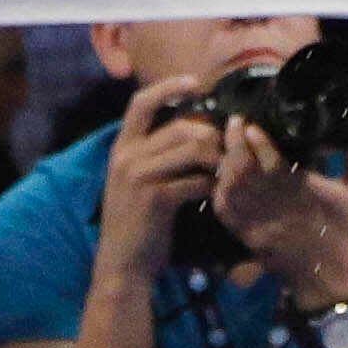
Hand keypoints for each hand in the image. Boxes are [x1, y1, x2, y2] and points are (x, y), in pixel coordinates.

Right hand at [93, 78, 224, 285]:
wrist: (123, 264)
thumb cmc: (136, 222)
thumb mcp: (135, 180)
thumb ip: (154, 153)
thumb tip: (192, 127)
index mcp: (122, 148)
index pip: (141, 103)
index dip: (169, 87)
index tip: (195, 83)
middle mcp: (126, 156)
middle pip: (181, 127)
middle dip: (212, 136)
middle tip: (226, 151)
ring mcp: (138, 177)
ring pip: (192, 148)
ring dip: (217, 160)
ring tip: (225, 172)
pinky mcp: (154, 198)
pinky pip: (195, 180)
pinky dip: (211, 185)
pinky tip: (215, 194)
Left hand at [215, 117, 347, 308]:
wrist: (328, 279)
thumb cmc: (344, 233)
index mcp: (302, 193)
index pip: (272, 163)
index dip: (258, 142)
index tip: (251, 124)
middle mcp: (276, 207)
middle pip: (244, 172)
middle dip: (235, 144)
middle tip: (234, 123)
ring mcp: (258, 224)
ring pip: (231, 190)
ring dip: (226, 165)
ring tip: (227, 145)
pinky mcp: (248, 237)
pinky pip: (226, 213)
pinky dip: (220, 192)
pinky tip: (222, 177)